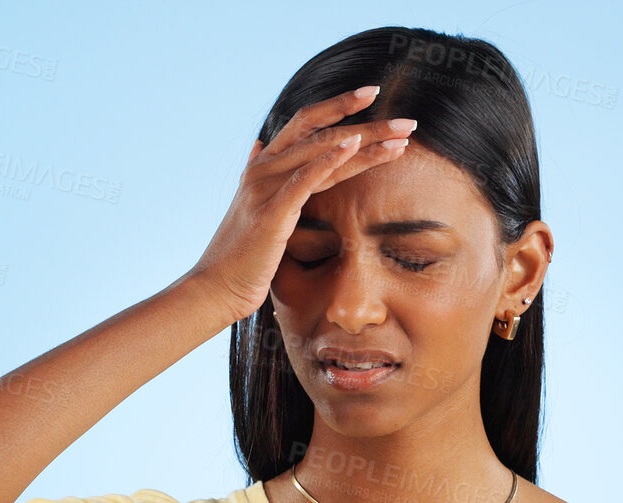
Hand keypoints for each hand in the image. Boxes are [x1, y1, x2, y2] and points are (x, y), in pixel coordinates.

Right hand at [186, 85, 416, 324]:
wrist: (215, 288)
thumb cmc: (241, 256)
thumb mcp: (253, 208)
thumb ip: (263, 177)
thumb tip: (257, 146)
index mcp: (263, 166)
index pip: (305, 123)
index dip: (338, 106)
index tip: (371, 95)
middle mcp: (263, 169)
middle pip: (321, 132)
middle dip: (366, 123)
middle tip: (407, 122)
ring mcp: (265, 188)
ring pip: (321, 151)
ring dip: (365, 141)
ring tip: (401, 136)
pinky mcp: (271, 213)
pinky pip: (305, 179)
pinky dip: (331, 160)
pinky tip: (355, 147)